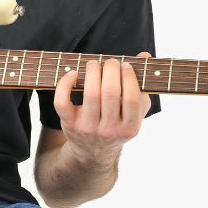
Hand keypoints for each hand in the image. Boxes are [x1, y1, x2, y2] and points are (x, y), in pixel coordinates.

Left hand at [52, 52, 151, 167]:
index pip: (132, 98)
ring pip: (90, 94)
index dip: (129, 77)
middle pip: (110, 93)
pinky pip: (63, 102)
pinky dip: (65, 85)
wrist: (94, 152)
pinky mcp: (70, 124)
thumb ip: (141, 85)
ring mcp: (89, 129)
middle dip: (110, 70)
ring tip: (94, 64)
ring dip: (92, 72)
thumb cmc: (117, 125)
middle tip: (110, 62)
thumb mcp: (134, 112)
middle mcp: (110, 130)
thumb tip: (145, 54)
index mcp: (130, 128)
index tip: (125, 65)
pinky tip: (73, 74)